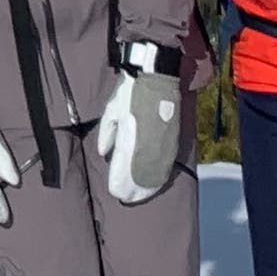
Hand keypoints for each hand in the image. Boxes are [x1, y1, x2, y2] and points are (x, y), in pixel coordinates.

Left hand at [94, 69, 184, 203]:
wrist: (156, 77)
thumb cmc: (130, 92)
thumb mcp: (111, 109)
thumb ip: (107, 132)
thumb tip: (103, 152)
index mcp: (130, 133)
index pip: (124, 164)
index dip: (120, 180)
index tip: (115, 191)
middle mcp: (147, 141)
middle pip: (140, 173)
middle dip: (132, 188)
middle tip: (125, 198)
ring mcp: (163, 142)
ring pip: (155, 172)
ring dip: (146, 187)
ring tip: (138, 197)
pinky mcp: (173, 140)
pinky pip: (167, 164)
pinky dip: (159, 177)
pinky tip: (154, 186)